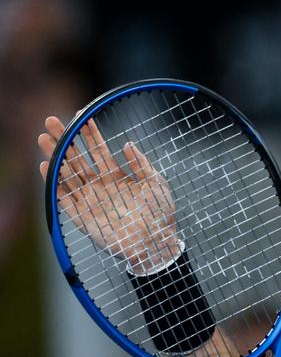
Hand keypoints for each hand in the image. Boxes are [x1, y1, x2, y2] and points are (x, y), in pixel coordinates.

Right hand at [38, 116, 179, 274]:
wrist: (157, 241)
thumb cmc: (160, 213)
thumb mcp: (156, 182)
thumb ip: (141, 164)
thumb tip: (127, 143)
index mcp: (117, 176)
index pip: (98, 150)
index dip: (90, 134)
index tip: (81, 115)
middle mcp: (100, 186)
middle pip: (77, 158)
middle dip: (65, 139)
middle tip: (52, 120)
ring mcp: (89, 200)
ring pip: (67, 173)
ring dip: (55, 156)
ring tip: (43, 137)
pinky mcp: (82, 216)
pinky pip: (63, 197)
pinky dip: (53, 182)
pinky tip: (46, 166)